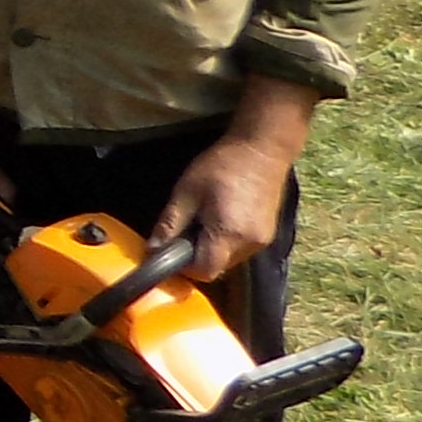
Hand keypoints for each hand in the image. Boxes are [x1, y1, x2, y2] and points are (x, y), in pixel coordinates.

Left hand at [155, 127, 296, 284]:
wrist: (261, 150)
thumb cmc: (221, 167)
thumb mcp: (186, 192)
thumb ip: (169, 224)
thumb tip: (153, 249)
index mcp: (229, 235)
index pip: (204, 272)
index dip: (184, 266)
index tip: (172, 249)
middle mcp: (249, 245)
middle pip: (217, 267)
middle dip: (197, 256)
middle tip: (186, 229)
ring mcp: (263, 241)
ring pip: (229, 260)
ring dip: (212, 248)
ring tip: (204, 219)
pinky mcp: (268, 235)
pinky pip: (241, 250)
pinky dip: (226, 241)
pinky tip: (220, 218)